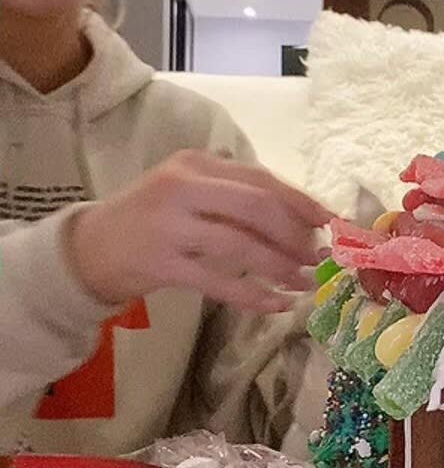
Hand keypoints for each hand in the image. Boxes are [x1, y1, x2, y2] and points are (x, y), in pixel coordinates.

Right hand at [65, 150, 333, 313]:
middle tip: (317, 257)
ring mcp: (170, 224)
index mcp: (198, 163)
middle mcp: (184, 186)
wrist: (89, 248)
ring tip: (304, 283)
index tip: (329, 222)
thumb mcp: (190, 190)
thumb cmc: (153, 218)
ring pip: (240, 244)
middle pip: (256, 207)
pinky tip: (276, 304)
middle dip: (294, 234)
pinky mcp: (161, 263)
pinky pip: (218, 281)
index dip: (300, 201)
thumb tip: (302, 220)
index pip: (261, 178)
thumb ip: (235, 196)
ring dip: (280, 266)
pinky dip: (253, 294)